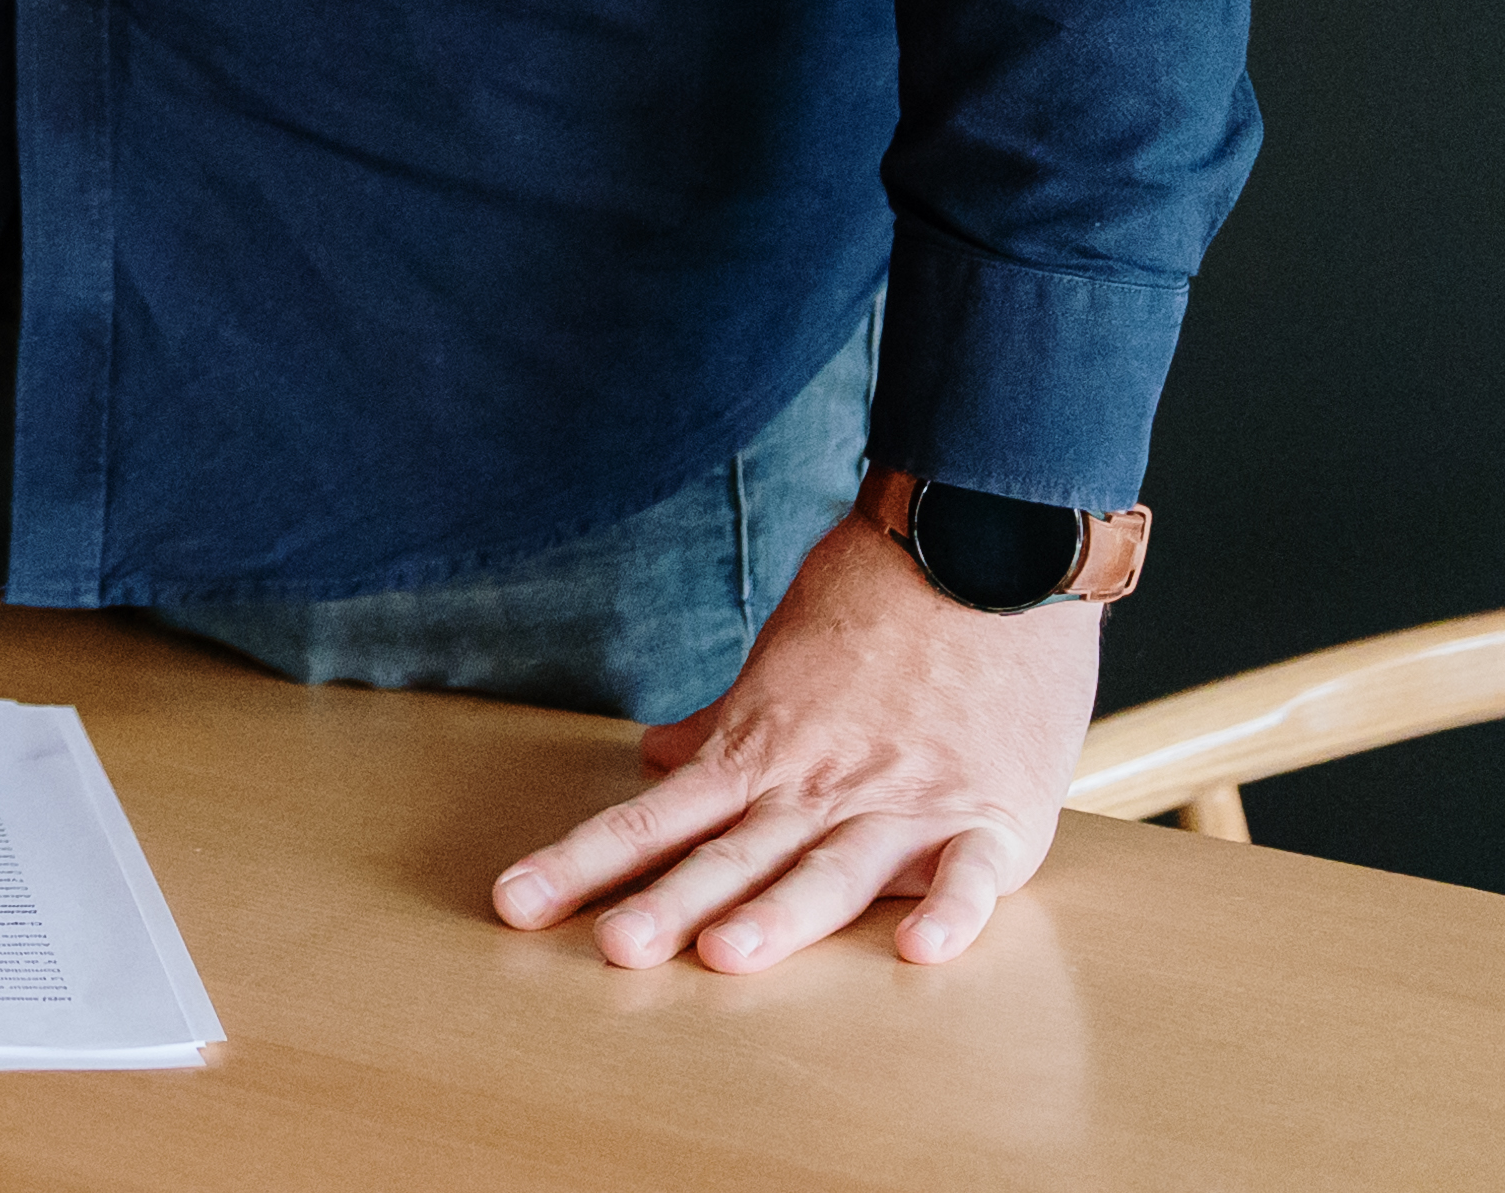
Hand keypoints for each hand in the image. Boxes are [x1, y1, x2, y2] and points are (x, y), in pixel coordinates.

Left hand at [488, 511, 1093, 973]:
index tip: (512, 905)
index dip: (582, 862)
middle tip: (611, 949)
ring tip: (726, 954)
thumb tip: (658, 756)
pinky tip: (921, 949)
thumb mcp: (782, 663)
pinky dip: (950, 910)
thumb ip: (723, 725)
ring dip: (781, 914)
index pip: (653, 820)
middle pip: (731, 857)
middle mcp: (819, 789)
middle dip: (670, 905)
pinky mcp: (992, 815)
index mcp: (762, 755)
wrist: (985, 551)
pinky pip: (970, 874)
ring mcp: (904, 804)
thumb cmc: (878, 606)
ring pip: (832, 871)